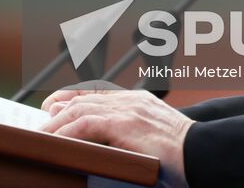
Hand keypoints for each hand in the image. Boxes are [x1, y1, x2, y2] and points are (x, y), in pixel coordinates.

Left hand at [41, 88, 190, 187]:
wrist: (202, 152)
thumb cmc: (185, 152)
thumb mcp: (156, 135)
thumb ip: (134, 131)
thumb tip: (113, 140)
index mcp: (138, 100)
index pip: (96, 92)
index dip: (71, 96)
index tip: (54, 103)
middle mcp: (129, 100)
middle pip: (83, 99)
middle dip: (57, 109)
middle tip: (41, 122)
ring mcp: (126, 110)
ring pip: (79, 111)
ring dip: (56, 124)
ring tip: (42, 135)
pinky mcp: (122, 124)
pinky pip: (85, 126)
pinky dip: (66, 133)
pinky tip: (56, 141)